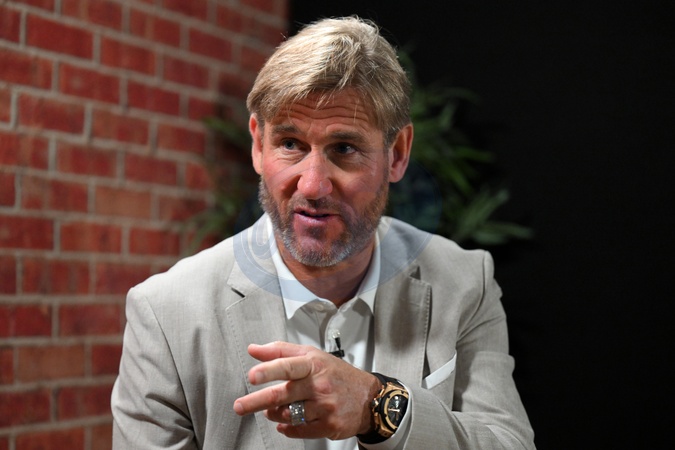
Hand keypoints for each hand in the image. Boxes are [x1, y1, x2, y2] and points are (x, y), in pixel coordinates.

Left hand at [233, 341, 379, 439]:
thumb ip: (280, 351)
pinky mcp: (329, 425)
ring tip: (273, 409)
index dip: (268, 370)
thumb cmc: (338, 374)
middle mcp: (319, 385)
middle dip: (256, 401)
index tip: (252, 375)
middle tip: (240, 406)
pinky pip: (299, 430)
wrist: (369, 398)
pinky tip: (284, 423)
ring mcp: (324, 406)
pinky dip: (287, 428)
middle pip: (282, 394)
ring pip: (288, 414)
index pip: (287, 365)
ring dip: (274, 413)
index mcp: (313, 364)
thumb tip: (254, 349)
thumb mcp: (312, 355)